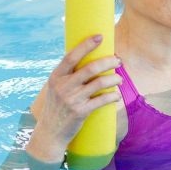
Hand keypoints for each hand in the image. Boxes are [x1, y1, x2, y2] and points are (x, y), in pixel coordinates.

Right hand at [26, 35, 121, 162]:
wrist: (50, 133)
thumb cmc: (57, 106)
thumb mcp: (56, 87)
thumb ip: (68, 74)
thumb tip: (88, 57)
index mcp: (56, 76)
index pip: (71, 56)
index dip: (86, 45)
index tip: (100, 36)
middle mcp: (63, 86)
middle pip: (90, 68)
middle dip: (108, 61)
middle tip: (118, 60)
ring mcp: (71, 100)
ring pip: (99, 83)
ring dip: (113, 78)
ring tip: (120, 78)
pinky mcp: (80, 112)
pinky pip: (101, 100)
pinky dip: (112, 96)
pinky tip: (117, 95)